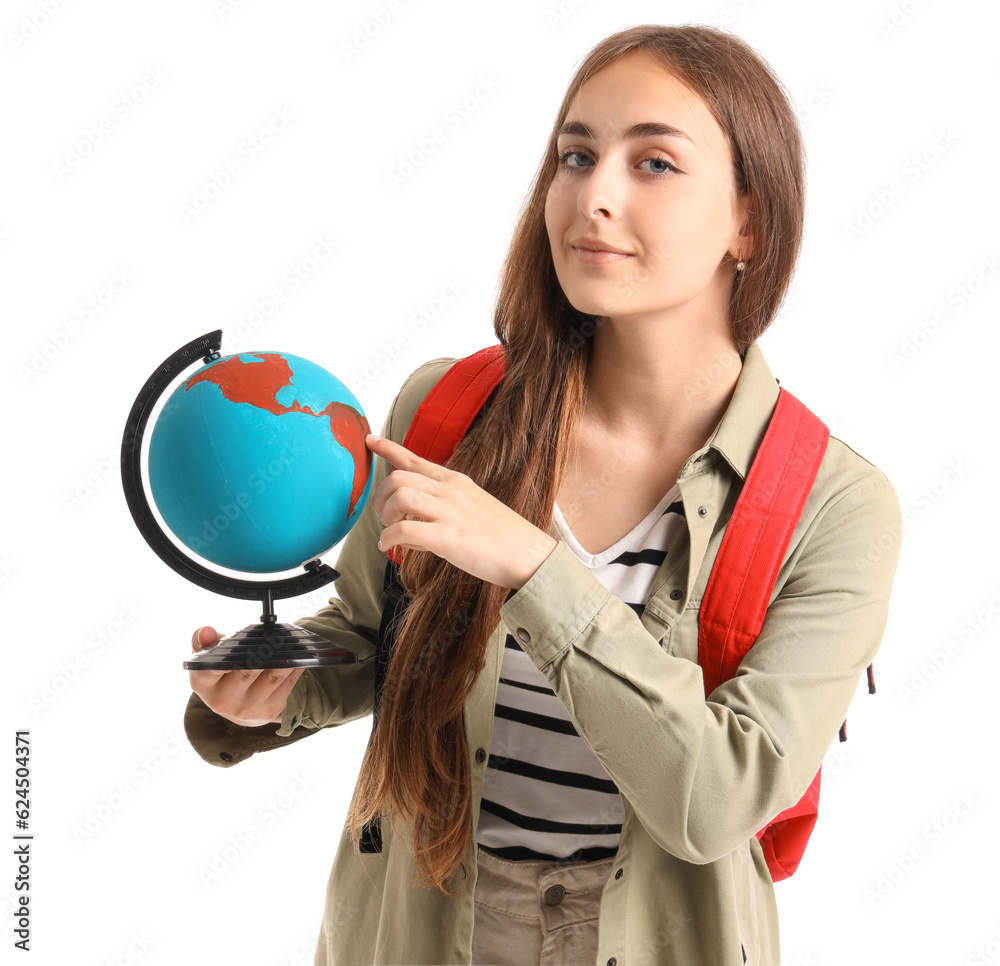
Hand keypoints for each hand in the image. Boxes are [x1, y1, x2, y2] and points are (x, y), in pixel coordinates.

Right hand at [188, 626, 304, 727]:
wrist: (238, 706)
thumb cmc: (223, 676)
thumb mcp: (209, 658)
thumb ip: (205, 641)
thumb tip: (206, 631)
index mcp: (204, 684)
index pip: (209, 671)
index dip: (222, 662)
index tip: (236, 653)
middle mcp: (224, 701)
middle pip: (248, 670)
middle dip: (265, 651)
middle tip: (277, 635)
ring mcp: (248, 709)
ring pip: (273, 675)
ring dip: (286, 657)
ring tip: (292, 642)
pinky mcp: (269, 711)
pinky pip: (288, 683)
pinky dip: (295, 667)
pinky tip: (298, 656)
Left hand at [365, 433, 557, 590]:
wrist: (529, 554)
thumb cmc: (502, 535)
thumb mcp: (473, 507)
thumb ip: (442, 507)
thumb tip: (411, 524)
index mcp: (455, 481)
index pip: (415, 458)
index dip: (388, 448)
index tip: (369, 441)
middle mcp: (450, 491)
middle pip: (398, 478)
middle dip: (380, 498)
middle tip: (384, 518)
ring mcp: (450, 513)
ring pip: (400, 497)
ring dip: (385, 516)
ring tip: (389, 532)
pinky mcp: (449, 538)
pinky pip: (405, 530)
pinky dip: (389, 539)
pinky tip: (389, 547)